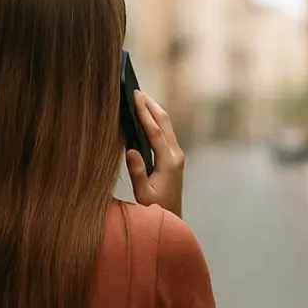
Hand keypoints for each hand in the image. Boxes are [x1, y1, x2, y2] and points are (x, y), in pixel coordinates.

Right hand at [126, 91, 185, 216]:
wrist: (173, 217)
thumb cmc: (156, 207)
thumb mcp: (143, 192)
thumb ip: (137, 171)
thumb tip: (130, 150)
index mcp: (169, 161)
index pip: (155, 131)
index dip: (145, 112)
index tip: (136, 96)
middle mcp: (176, 155)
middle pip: (165, 123)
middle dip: (152, 105)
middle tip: (138, 91)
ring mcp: (177, 156)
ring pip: (167, 126)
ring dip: (155, 111)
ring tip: (142, 98)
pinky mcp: (175, 158)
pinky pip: (166, 134)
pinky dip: (157, 121)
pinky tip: (148, 116)